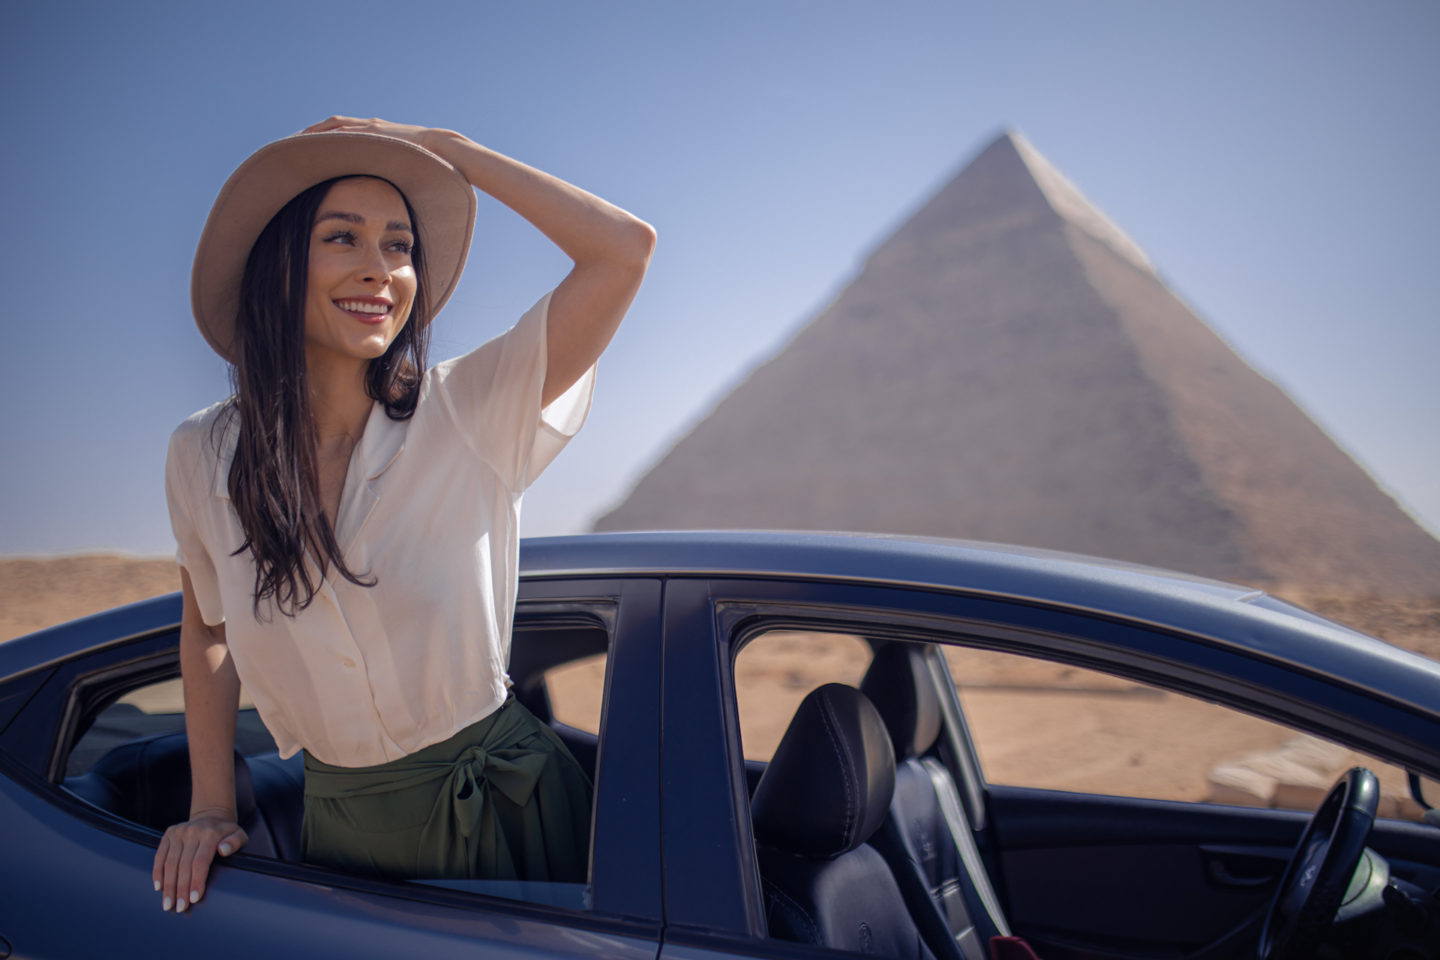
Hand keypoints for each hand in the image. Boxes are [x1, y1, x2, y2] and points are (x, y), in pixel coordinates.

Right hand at [152, 811, 247, 912]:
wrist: (212, 815)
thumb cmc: (227, 832)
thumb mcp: (239, 835)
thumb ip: (235, 842)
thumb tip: (224, 850)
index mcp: (210, 834)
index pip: (200, 862)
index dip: (196, 881)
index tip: (193, 899)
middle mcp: (192, 832)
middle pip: (183, 865)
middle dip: (181, 889)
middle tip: (179, 908)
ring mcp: (178, 832)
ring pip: (170, 863)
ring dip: (168, 886)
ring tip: (168, 904)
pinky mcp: (168, 834)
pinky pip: (159, 856)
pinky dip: (158, 873)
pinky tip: (159, 888)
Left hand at [301, 115, 455, 156]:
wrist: (442, 146)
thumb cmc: (426, 159)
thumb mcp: (402, 162)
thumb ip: (390, 167)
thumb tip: (381, 187)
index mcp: (374, 132)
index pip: (341, 130)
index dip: (322, 137)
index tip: (306, 147)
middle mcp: (369, 126)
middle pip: (332, 125)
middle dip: (311, 133)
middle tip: (291, 143)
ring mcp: (371, 127)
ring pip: (334, 126)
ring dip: (313, 133)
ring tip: (294, 142)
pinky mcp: (374, 131)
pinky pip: (345, 132)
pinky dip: (327, 136)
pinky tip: (313, 142)